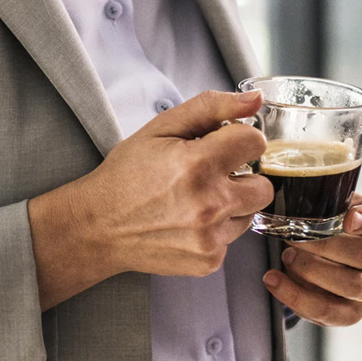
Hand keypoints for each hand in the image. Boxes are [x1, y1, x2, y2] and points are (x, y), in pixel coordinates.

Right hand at [28, 90, 273, 309]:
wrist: (98, 226)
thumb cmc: (126, 175)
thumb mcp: (160, 129)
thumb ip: (211, 108)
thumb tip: (255, 100)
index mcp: (198, 164)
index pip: (255, 143)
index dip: (238, 140)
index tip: (222, 146)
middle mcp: (210, 204)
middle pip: (264, 186)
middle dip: (242, 176)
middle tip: (209, 177)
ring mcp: (211, 237)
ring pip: (249, 214)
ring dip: (230, 205)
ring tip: (193, 201)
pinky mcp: (209, 261)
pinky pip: (231, 240)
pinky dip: (215, 231)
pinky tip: (186, 223)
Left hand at [261, 193, 361, 325]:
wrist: (317, 255)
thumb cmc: (325, 225)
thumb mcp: (329, 205)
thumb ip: (322, 199)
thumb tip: (293, 194)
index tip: (349, 219)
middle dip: (325, 246)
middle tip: (294, 238)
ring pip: (352, 286)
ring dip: (313, 270)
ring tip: (286, 256)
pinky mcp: (351, 312)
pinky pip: (328, 311)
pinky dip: (296, 296)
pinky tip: (273, 279)